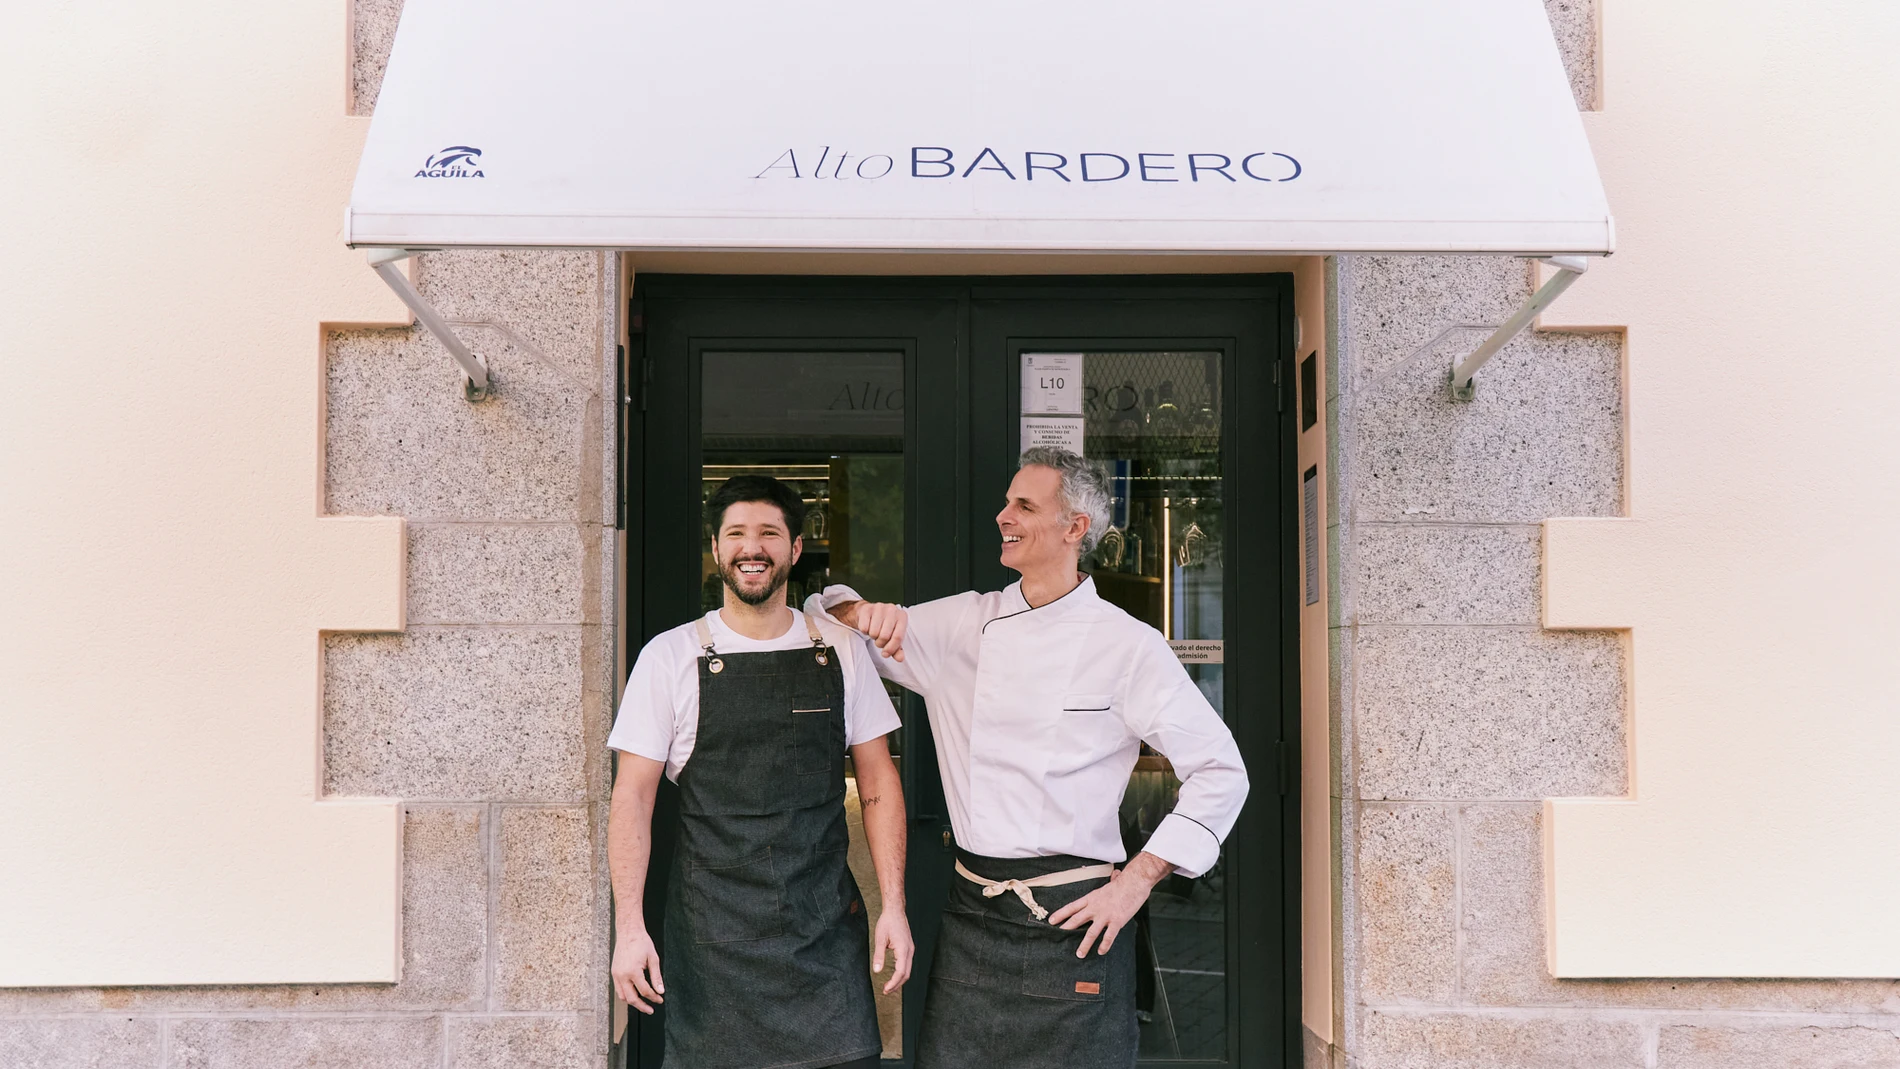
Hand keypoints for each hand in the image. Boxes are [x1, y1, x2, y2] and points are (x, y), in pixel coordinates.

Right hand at [611, 927, 664, 1013]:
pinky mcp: (614, 973)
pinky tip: (635, 995)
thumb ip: (656, 977)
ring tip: (643, 1004)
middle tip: (651, 1010)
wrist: (628, 932)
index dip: (654, 997)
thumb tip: (661, 991)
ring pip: (623, 996)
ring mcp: (616, 975)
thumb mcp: (653, 959)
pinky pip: (619, 989)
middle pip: (632, 998)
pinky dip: (626, 995)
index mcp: (633, 971)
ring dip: (633, 1002)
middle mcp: (622, 975)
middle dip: (642, 1006)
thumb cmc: (642, 943)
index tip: (660, 999)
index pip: (644, 991)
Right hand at [847, 602, 906, 662]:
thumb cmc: (883, 625)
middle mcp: (892, 610)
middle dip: (880, 643)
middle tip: (879, 639)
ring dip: (872, 636)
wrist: (869, 613)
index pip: (898, 637)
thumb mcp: (892, 636)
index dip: (891, 648)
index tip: (885, 653)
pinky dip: (864, 631)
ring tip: (874, 631)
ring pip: (874, 632)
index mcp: (902, 617)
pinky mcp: (867, 608)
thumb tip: (900, 658)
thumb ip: (897, 649)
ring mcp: (879, 607)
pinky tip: (868, 626)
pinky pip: (864, 628)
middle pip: (884, 636)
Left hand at [872, 909, 914, 993]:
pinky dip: (901, 972)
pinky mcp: (908, 948)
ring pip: (908, 969)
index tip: (885, 989)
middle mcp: (910, 950)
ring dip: (899, 979)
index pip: (901, 972)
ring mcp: (910, 949)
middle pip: (906, 974)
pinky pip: (907, 964)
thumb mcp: (880, 939)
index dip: (894, 982)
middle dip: (897, 984)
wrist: (895, 911)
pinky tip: (894, 975)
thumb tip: (877, 971)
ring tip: (889, 986)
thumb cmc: (887, 922)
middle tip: (886, 991)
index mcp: (903, 949)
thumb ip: (878, 956)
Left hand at [1046, 853, 1170, 957]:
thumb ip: (1108, 885)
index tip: (1051, 920)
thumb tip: (1114, 875)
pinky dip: (1104, 945)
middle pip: (1076, 920)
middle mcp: (1095, 907)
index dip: (1061, 914)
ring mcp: (1105, 915)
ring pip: (1091, 932)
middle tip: (1058, 938)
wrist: (1135, 881)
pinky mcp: (1117, 921)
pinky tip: (1101, 952)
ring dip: (1084, 944)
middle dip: (1066, 929)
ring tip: (1079, 954)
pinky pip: (1108, 936)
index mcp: (1092, 898)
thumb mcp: (1110, 884)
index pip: (1072, 907)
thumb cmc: (1124, 882)